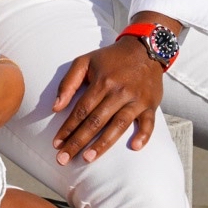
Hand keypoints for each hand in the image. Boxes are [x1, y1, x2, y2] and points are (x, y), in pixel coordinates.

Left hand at [51, 40, 161, 164]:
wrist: (145, 48)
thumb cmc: (110, 58)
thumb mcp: (85, 61)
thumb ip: (68, 82)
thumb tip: (56, 107)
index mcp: (102, 82)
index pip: (81, 110)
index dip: (67, 128)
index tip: (56, 144)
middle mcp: (119, 92)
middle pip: (96, 121)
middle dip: (78, 141)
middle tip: (64, 159)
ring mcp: (136, 99)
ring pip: (118, 125)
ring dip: (103, 144)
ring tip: (88, 158)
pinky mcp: (151, 104)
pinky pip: (149, 122)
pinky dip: (144, 135)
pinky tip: (135, 147)